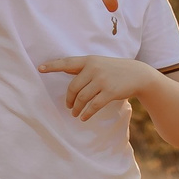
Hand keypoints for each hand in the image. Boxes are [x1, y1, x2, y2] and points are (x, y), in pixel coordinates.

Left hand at [37, 55, 158, 121]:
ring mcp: (102, 80)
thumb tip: (65, 70)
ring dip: (76, 108)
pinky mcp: (110, 92)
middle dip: (68, 99)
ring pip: (82, 98)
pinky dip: (86, 113)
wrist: (138, 74)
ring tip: (74, 113)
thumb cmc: (115, 70)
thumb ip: (83, 68)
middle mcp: (94, 69)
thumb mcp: (99, 64)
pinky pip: (93, 106)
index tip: (40, 68)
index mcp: (89, 60)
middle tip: (68, 106)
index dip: (52, 66)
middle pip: (73, 87)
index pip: (67, 62)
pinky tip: (84, 117)